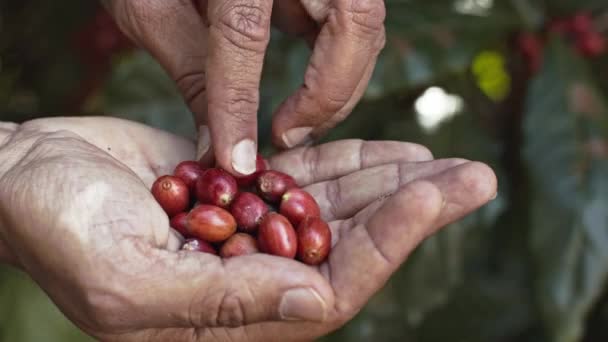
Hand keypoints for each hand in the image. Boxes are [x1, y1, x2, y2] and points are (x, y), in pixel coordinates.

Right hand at [0, 117, 495, 340]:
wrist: (25, 176)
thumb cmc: (57, 229)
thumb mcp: (128, 279)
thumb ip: (223, 302)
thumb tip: (318, 304)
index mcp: (228, 319)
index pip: (332, 287)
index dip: (389, 241)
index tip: (435, 195)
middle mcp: (248, 280)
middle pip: (350, 247)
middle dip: (412, 210)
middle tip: (472, 176)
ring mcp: (247, 233)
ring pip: (336, 210)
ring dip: (390, 184)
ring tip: (445, 160)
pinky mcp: (239, 190)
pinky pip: (306, 179)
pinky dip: (348, 164)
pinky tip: (393, 151)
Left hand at [103, 0, 385, 174]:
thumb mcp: (151, 5)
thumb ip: (191, 73)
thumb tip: (219, 146)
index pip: (244, 30)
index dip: (240, 102)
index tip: (237, 161)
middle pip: (354, 19)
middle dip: (330, 93)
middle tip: (290, 137)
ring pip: (366, 22)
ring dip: (340, 81)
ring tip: (299, 121)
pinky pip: (353, 16)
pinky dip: (336, 58)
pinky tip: (306, 82)